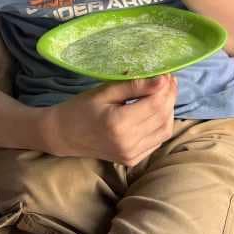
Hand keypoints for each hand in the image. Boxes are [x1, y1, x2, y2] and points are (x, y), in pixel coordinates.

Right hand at [41, 75, 176, 164]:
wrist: (64, 135)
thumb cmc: (81, 108)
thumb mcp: (106, 91)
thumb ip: (135, 86)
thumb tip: (163, 79)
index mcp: (119, 124)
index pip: (156, 104)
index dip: (166, 87)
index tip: (166, 73)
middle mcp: (128, 143)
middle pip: (163, 116)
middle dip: (170, 95)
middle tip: (167, 80)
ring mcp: (131, 155)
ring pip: (165, 129)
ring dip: (168, 109)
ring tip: (162, 93)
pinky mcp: (133, 160)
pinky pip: (158, 140)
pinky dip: (162, 123)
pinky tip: (155, 110)